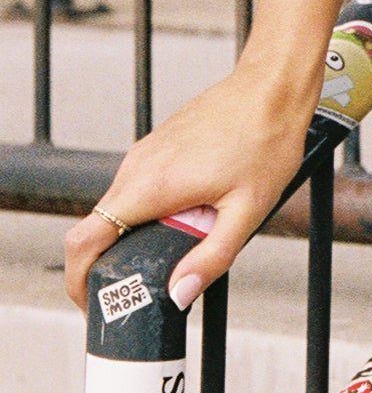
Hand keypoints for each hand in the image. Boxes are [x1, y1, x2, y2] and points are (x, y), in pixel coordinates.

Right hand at [63, 67, 316, 311]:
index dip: (78, 281)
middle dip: (111, 265)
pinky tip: (189, 217)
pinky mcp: (158, 145)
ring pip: (120, 207)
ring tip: (176, 253)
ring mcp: (145, 152)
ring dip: (135, 236)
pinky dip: (149, 211)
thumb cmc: (266, 141)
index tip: (94, 306)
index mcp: (149, 186)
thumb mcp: (247, 211)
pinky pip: (139, 187)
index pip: (83, 241)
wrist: (273, 86)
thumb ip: (212, 258)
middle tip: (145, 290)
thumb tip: (179, 296)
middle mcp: (137, 167)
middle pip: (99, 229)